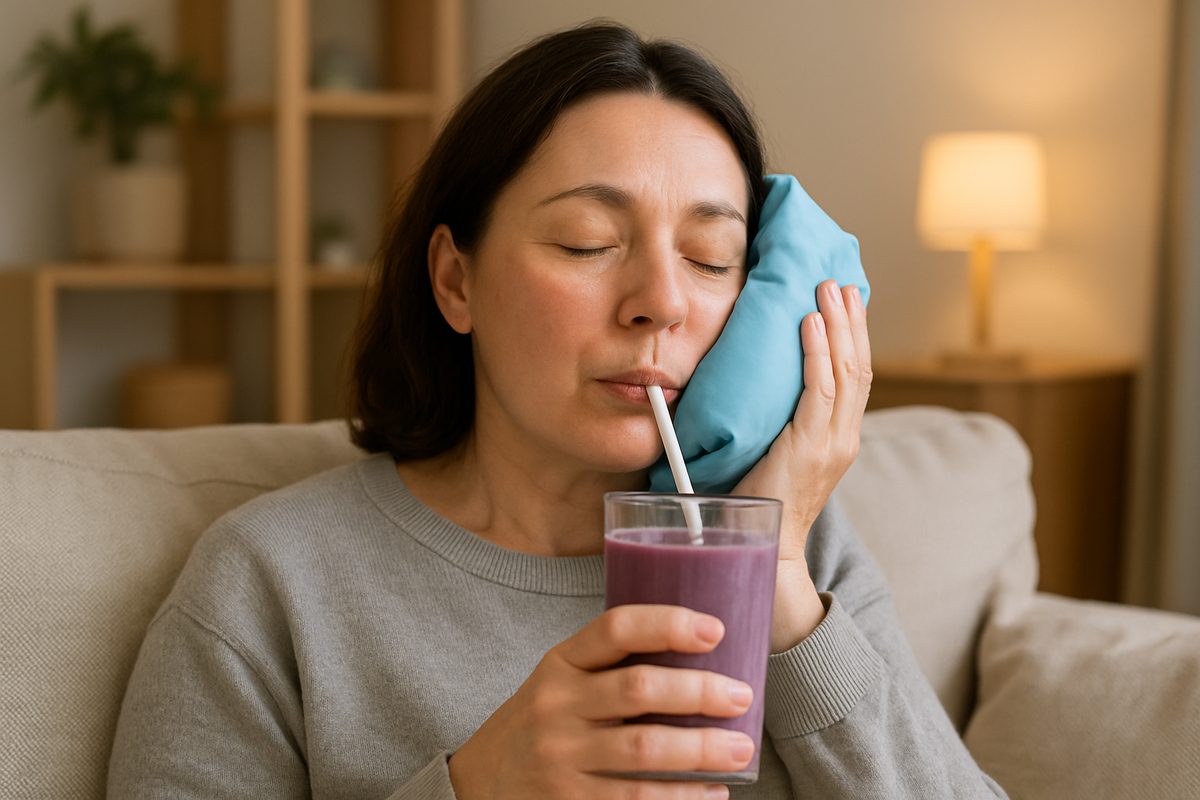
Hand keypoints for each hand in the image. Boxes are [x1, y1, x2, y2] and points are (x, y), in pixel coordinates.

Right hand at [448, 604, 754, 798]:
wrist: (477, 784)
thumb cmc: (538, 724)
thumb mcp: (559, 681)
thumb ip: (609, 667)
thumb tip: (698, 656)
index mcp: (560, 663)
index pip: (615, 629)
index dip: (668, 624)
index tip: (714, 630)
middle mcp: (557, 705)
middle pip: (639, 689)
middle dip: (699, 691)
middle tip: (742, 695)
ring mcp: (560, 756)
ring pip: (644, 749)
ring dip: (701, 749)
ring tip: (741, 747)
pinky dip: (681, 797)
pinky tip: (711, 792)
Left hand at [733, 279, 871, 650]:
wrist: (768, 550)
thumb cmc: (761, 504)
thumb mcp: (775, 455)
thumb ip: (776, 424)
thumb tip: (750, 386)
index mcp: (838, 439)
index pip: (854, 377)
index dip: (852, 336)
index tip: (846, 301)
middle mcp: (844, 438)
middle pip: (858, 365)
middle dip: (850, 320)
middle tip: (839, 282)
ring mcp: (832, 443)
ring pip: (846, 371)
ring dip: (837, 325)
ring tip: (827, 289)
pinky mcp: (812, 447)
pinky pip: (820, 389)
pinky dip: (817, 352)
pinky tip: (810, 324)